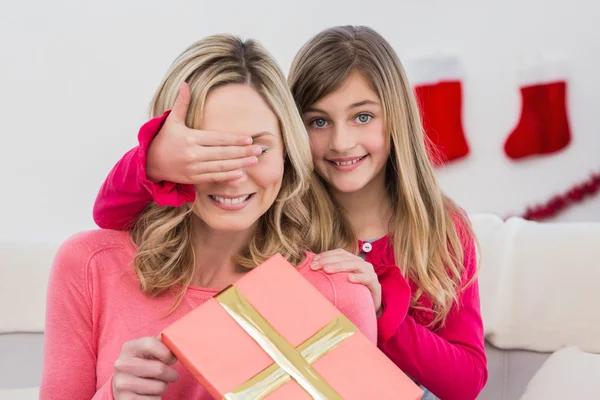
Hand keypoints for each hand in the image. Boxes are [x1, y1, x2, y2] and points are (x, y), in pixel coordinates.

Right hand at [112, 336, 178, 399]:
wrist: (121, 386)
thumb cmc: (141, 365)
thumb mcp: (146, 351)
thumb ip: (160, 343)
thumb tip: (175, 338)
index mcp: (128, 348)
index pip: (151, 344)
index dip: (167, 353)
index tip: (171, 359)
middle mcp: (121, 365)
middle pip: (160, 369)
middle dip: (171, 374)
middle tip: (170, 375)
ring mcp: (122, 384)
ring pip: (160, 387)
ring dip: (164, 387)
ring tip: (157, 384)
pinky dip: (157, 398)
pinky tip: (149, 393)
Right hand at [147, 82, 263, 183]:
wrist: (150, 163)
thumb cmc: (164, 140)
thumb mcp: (171, 120)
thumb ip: (181, 103)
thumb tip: (185, 84)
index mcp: (190, 138)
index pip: (217, 139)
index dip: (234, 139)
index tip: (249, 139)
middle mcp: (193, 154)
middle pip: (222, 153)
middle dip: (242, 152)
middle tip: (259, 151)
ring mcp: (193, 168)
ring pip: (221, 167)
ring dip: (239, 165)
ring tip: (254, 161)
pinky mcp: (193, 179)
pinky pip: (214, 178)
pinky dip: (228, 177)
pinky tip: (241, 175)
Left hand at [311, 249, 381, 314]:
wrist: (369, 307)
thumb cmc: (352, 293)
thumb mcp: (339, 282)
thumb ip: (330, 273)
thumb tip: (311, 267)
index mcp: (353, 260)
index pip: (339, 253)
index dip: (326, 255)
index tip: (313, 261)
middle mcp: (362, 264)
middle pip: (345, 257)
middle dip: (328, 260)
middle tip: (316, 266)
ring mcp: (370, 273)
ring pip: (355, 265)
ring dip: (340, 266)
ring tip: (327, 270)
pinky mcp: (376, 285)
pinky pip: (367, 278)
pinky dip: (358, 277)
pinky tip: (349, 278)